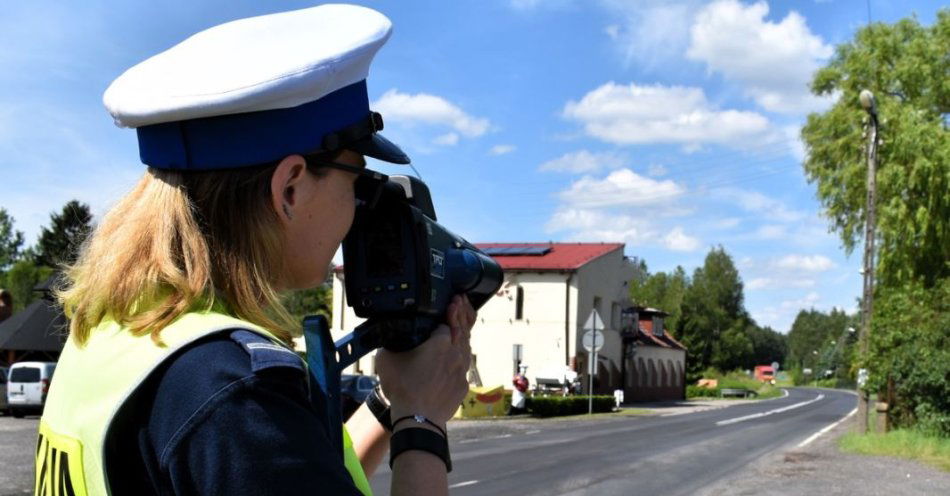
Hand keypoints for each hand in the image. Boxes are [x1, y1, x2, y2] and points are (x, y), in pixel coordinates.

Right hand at [375, 295, 476, 426]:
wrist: (417, 418)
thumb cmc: (402, 388)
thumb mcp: (388, 358)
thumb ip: (393, 340)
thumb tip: (391, 332)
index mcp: (440, 343)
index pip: (447, 322)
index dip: (449, 310)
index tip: (452, 300)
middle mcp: (456, 354)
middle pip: (462, 330)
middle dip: (461, 314)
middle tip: (461, 302)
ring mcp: (462, 371)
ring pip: (466, 348)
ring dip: (464, 334)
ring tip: (461, 325)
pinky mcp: (463, 385)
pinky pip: (464, 367)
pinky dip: (462, 357)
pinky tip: (458, 355)